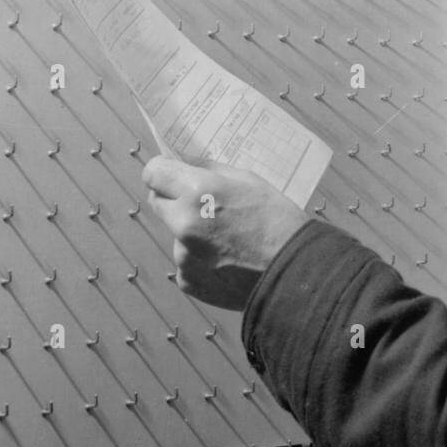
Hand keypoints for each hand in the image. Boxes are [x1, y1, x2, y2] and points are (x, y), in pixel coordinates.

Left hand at [143, 156, 309, 310]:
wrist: (293, 274)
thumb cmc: (277, 221)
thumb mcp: (248, 180)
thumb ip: (211, 171)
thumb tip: (187, 165)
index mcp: (197, 191)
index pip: (153, 172)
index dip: (162, 170)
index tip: (171, 172)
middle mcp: (182, 223)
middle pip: (158, 202)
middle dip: (174, 198)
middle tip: (202, 203)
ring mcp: (183, 256)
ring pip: (176, 234)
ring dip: (192, 233)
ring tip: (229, 240)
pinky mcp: (188, 281)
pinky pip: (187, 261)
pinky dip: (200, 259)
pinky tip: (227, 261)